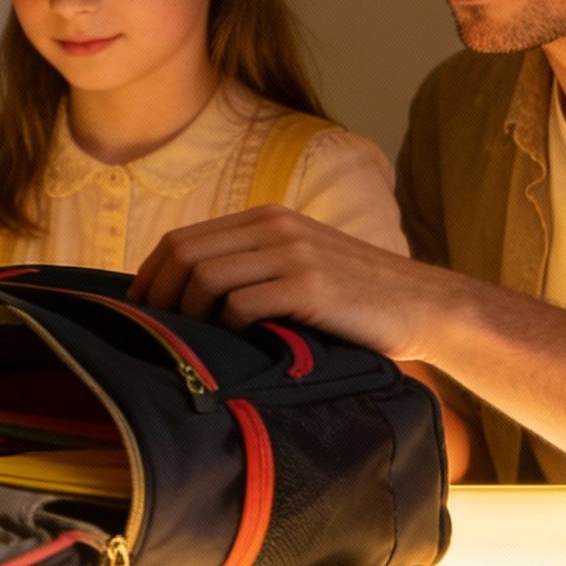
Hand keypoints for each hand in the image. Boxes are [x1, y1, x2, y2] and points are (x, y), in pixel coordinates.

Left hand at [127, 205, 458, 360]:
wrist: (424, 306)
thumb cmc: (355, 299)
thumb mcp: (300, 265)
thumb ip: (253, 267)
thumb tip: (186, 298)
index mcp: (267, 220)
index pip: (183, 240)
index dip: (151, 277)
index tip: (141, 311)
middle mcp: (275, 228)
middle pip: (185, 255)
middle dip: (158, 297)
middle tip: (154, 334)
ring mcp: (293, 254)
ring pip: (206, 277)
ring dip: (189, 315)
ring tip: (194, 343)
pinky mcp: (310, 287)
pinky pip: (242, 304)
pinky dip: (228, 328)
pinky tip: (237, 346)